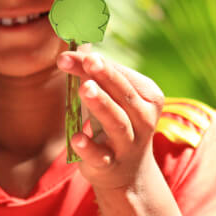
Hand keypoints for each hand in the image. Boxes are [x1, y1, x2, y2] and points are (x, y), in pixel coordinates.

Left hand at [57, 51, 164, 190]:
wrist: (126, 173)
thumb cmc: (115, 122)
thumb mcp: (108, 96)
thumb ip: (91, 73)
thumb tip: (72, 43)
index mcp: (147, 97)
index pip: (120, 75)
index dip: (96, 63)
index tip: (67, 53)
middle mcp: (144, 119)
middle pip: (123, 95)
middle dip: (106, 76)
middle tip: (90, 60)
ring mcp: (128, 143)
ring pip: (117, 122)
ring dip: (101, 104)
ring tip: (84, 88)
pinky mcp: (110, 164)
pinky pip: (100, 155)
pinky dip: (89, 146)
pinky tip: (76, 137)